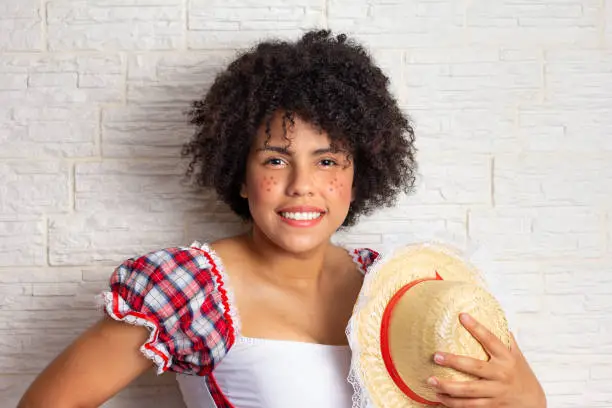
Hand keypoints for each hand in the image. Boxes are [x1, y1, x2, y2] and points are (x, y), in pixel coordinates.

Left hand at [427, 313, 545, 407]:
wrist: (534, 403)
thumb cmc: (521, 375)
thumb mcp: (517, 355)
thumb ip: (505, 339)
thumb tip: (492, 317)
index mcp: (507, 358)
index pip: (491, 339)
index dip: (477, 328)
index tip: (462, 316)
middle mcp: (501, 374)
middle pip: (475, 368)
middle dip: (454, 362)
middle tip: (436, 356)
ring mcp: (495, 392)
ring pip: (469, 391)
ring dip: (448, 386)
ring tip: (431, 380)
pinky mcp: (491, 406)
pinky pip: (469, 406)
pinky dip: (453, 403)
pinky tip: (440, 397)